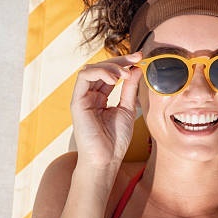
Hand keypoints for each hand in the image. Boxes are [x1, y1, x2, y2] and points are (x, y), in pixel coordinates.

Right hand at [70, 52, 142, 170]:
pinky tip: (115, 78)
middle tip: (136, 58)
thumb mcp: (128, 109)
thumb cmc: (115, 140)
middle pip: (101, 68)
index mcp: (100, 97)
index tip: (140, 58)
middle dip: (120, 60)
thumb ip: (130, 89)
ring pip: (92, 69)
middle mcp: (90, 95)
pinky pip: (84, 77)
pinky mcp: (77, 101)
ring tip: (125, 74)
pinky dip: (100, 72)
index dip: (124, 63)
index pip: (110, 73)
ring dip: (110, 66)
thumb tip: (136, 69)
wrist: (106, 159)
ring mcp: (82, 97)